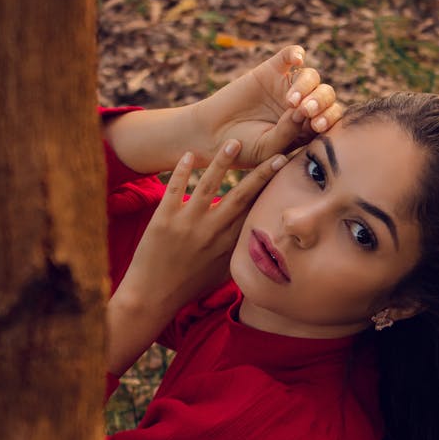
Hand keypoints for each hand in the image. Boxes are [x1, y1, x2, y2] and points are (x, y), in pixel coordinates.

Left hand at [106, 143, 286, 375]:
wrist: (151, 297)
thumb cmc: (189, 287)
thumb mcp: (222, 274)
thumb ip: (239, 255)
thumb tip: (259, 245)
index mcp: (228, 244)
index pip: (254, 212)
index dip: (271, 193)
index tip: (287, 178)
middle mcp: (212, 231)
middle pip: (242, 195)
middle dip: (262, 174)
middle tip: (278, 155)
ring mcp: (188, 223)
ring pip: (210, 185)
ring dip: (223, 162)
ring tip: (234, 143)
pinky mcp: (163, 219)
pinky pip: (175, 188)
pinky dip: (182, 171)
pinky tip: (188, 155)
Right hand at [188, 45, 343, 167]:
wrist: (212, 135)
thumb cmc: (242, 148)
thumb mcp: (268, 148)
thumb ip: (288, 132)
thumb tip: (304, 112)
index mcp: (307, 127)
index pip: (331, 117)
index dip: (330, 118)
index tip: (318, 126)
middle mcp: (301, 105)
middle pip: (325, 95)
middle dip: (320, 102)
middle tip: (306, 111)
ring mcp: (286, 86)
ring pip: (310, 76)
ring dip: (306, 86)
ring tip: (290, 101)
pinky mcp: (270, 71)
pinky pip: (289, 55)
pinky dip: (295, 53)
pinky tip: (297, 60)